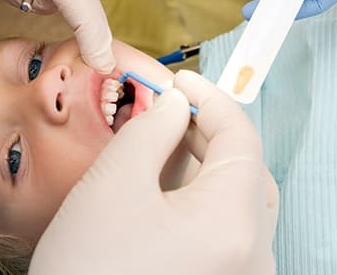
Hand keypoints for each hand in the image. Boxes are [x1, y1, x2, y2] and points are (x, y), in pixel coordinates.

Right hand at [29, 70, 278, 274]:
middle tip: (172, 107)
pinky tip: (169, 177)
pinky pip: (223, 219)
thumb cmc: (87, 266)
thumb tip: (175, 102)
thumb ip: (153, 129)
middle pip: (242, 167)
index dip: (211, 99)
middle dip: (206, 129)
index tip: (182, 81)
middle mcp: (250, 253)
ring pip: (234, 193)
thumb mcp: (115, 180)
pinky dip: (200, 189)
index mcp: (231, 224)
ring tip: (166, 138)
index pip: (241, 139)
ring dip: (203, 157)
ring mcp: (239, 269)